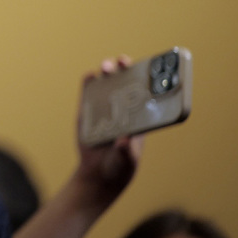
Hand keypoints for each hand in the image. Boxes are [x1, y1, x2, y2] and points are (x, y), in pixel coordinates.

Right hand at [74, 55, 144, 208]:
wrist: (97, 175)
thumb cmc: (120, 167)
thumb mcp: (127, 160)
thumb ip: (126, 151)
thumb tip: (124, 140)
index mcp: (139, 116)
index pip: (145, 91)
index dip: (148, 77)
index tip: (151, 67)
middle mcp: (122, 108)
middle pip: (125, 81)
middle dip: (125, 67)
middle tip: (124, 62)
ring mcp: (103, 108)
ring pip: (106, 83)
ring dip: (107, 71)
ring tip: (106, 68)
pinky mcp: (87, 112)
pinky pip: (88, 93)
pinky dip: (89, 82)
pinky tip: (91, 76)